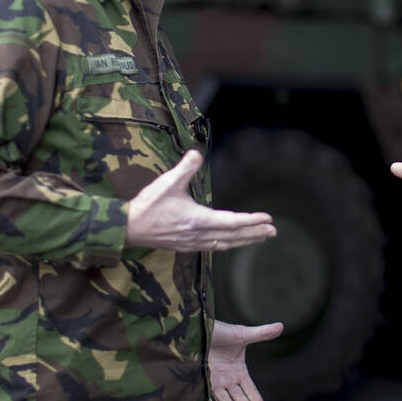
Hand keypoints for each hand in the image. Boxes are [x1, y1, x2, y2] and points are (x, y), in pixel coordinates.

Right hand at [125, 151, 276, 251]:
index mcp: (198, 220)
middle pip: (233, 236)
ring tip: (260, 238)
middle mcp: (199, 235)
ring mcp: (193, 243)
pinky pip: (213, 247)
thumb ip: (185, 167)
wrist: (128, 228)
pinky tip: (231, 243)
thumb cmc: (148, 205)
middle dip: (255, 234)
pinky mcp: (185, 246)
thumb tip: (197, 153)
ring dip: (244, 240)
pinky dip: (228, 244)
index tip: (268, 219)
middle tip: (273, 231)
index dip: (252, 221)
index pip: (232, 222)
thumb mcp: (167, 182)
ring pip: (225, 244)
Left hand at [208, 320, 283, 400]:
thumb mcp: (242, 334)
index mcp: (238, 371)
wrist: (198, 328)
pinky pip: (205, 394)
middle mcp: (227, 379)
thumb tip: (281, 326)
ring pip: (224, 399)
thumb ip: (261, 334)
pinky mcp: (200, 379)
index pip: (250, 390)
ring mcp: (213, 380)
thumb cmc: (220, 331)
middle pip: (239, 397)